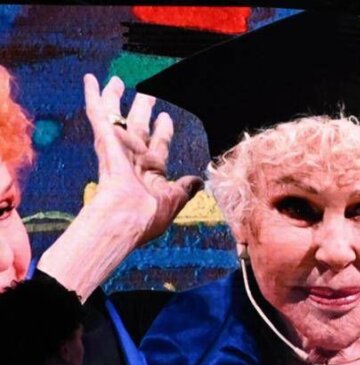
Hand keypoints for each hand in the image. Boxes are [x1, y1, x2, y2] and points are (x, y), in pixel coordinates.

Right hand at [83, 74, 202, 245]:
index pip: (157, 144)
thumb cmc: (148, 217)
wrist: (126, 217)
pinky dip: (93, 96)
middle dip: (142, 111)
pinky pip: (97, 114)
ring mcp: (117, 148)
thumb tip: (199, 182)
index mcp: (149, 170)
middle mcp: (132, 157)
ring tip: (116, 80)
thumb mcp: (174, 200)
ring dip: (115, 98)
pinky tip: (90, 80)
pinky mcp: (105, 141)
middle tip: (147, 95)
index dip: (162, 130)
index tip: (166, 118)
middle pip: (137, 127)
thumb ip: (186, 188)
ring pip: (115, 116)